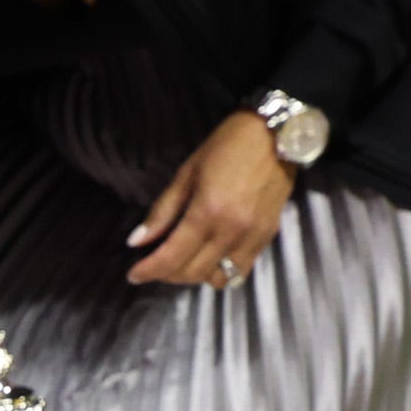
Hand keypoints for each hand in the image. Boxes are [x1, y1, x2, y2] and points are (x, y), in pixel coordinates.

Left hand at [127, 110, 291, 288]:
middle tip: (156, 266)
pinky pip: (241, 269)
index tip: (133, 275)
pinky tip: (210, 259)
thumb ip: (162, 212)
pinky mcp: (268, 236)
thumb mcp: (186, 174)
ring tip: (183, 263)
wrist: (276, 133)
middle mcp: (231, 231)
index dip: (148, 271)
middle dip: (168, 275)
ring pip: (218, 277)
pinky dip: (221, 271)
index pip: (171, 257)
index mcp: (207, 213)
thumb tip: (136, 242)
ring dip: (196, 276)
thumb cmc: (227, 147)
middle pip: (193, 273)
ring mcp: (252, 236)